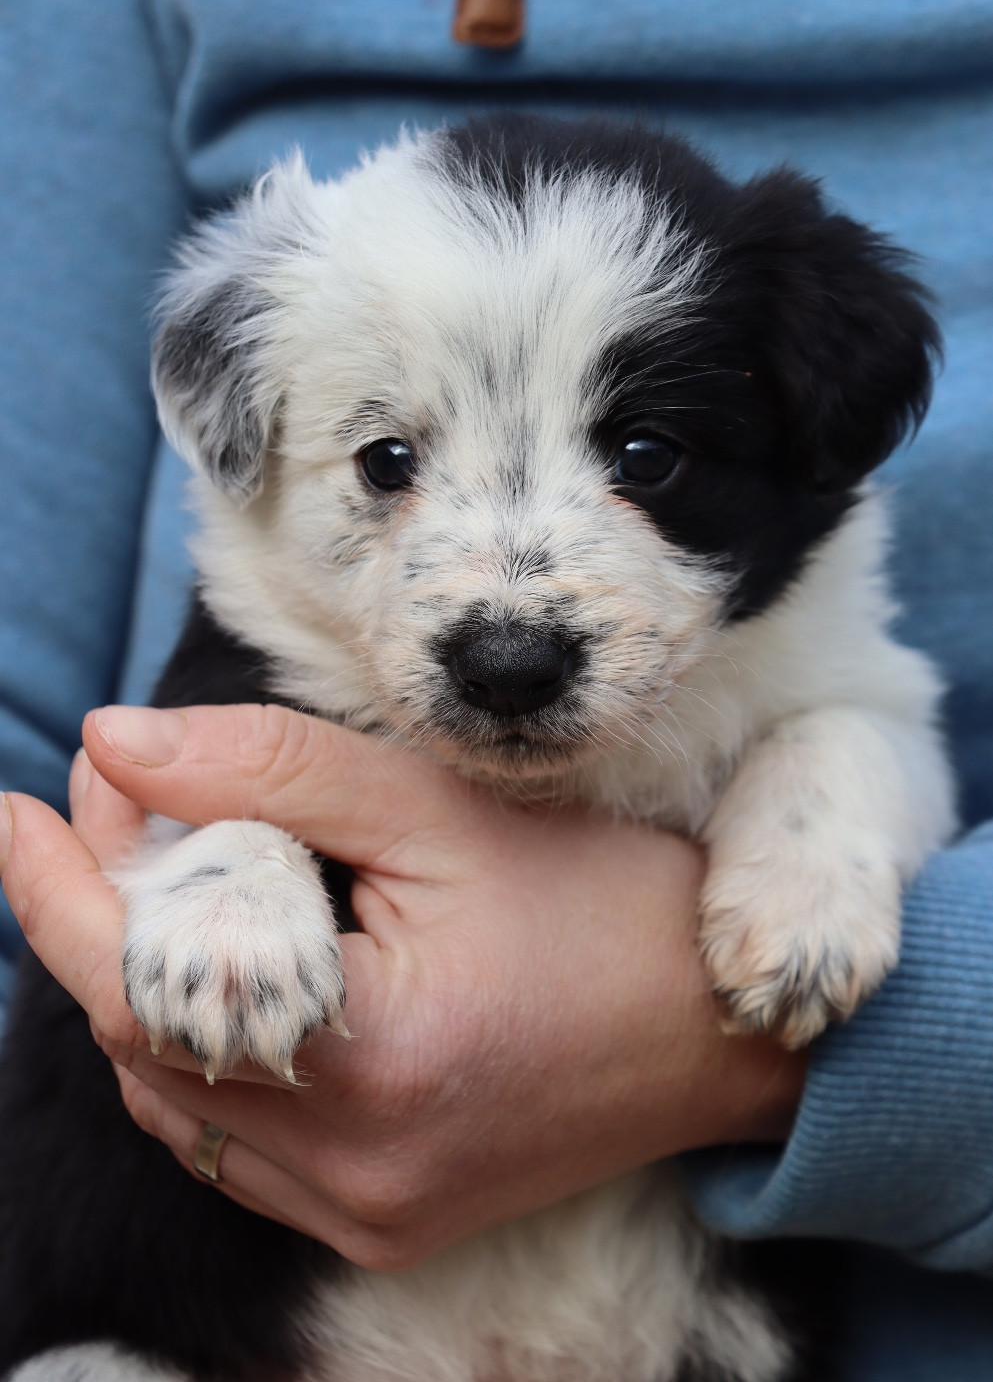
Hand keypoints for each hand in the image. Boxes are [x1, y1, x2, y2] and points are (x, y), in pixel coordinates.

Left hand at [0, 704, 804, 1269]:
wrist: (722, 1030)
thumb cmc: (605, 905)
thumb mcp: (442, 813)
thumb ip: (274, 770)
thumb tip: (117, 744)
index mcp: (372, 1061)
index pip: (139, 978)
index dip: (59, 886)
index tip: (21, 802)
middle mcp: (356, 1168)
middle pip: (143, 1039)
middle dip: (105, 916)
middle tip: (118, 810)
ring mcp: (366, 1212)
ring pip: (174, 1102)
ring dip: (145, 988)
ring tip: (170, 877)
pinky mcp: (384, 1224)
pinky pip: (233, 1148)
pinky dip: (200, 1057)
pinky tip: (223, 978)